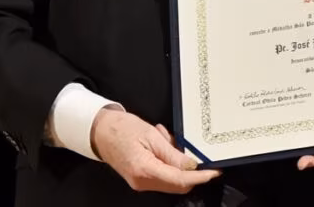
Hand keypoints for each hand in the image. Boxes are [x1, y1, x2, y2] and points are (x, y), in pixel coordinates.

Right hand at [91, 108, 220, 193]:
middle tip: (187, 146)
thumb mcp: (152, 135)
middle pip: (178, 184)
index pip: (180, 179)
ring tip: (165, 138)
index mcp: (144, 169)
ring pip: (172, 180)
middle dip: (189, 168)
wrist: (101, 131)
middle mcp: (142, 181)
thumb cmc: (122, 129)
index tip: (213, 172)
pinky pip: (163, 175)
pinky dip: (168, 162)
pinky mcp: (141, 179)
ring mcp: (141, 182)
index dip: (200, 177)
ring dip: (177, 162)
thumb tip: (193, 165)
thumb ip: (173, 153)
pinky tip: (161, 144)